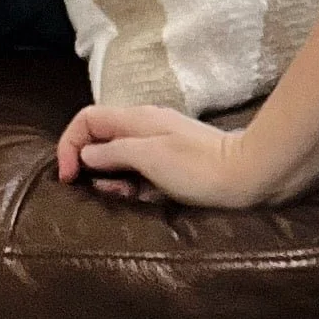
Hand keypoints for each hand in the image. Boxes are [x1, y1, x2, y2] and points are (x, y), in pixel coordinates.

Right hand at [57, 103, 262, 209]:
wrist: (250, 177)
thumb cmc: (200, 167)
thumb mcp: (148, 157)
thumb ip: (113, 152)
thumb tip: (87, 154)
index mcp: (136, 119)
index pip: (86, 120)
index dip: (69, 145)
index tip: (68, 177)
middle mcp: (145, 128)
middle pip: (100, 141)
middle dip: (92, 167)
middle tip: (108, 191)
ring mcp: (161, 145)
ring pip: (119, 160)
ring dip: (114, 180)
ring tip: (129, 196)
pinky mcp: (174, 165)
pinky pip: (141, 173)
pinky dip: (135, 186)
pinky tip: (146, 198)